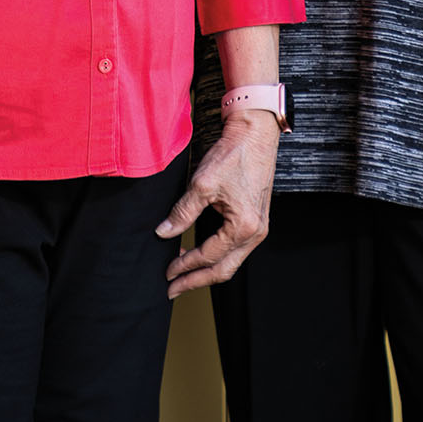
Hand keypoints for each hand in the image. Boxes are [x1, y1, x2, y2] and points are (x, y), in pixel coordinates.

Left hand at [155, 112, 279, 297]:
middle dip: (196, 281)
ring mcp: (259, 227)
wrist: (254, 133)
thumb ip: (182, 212)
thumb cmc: (234, 154)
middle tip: (173, 288)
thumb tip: (164, 232)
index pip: (208, 256)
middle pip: (224, 270)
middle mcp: (255, 232)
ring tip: (183, 274)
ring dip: (206, 270)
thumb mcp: (202, 184)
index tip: (167, 273)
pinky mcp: (256, 220)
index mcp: (243, 227)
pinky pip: (236, 249)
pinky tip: (201, 254)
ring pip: (231, 262)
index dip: (185, 266)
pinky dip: (218, 256)